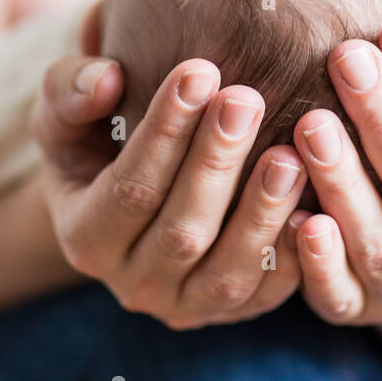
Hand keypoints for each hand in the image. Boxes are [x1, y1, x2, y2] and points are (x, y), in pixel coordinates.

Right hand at [31, 54, 306, 328]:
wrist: (129, 194)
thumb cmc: (97, 137)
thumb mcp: (65, 113)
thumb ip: (68, 91)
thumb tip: (107, 79)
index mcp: (86, 238)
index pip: (128, 189)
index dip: (163, 132)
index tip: (199, 69)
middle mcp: (134, 285)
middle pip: (180, 231)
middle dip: (216, 162)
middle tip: (247, 98)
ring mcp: (188, 306)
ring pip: (228, 273)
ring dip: (261, 213)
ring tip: (290, 153)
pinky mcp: (236, 311)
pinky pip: (269, 294)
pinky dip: (294, 256)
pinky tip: (316, 205)